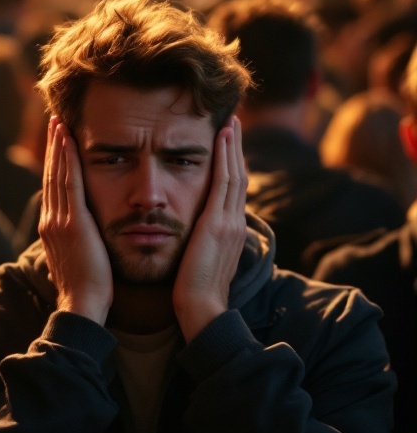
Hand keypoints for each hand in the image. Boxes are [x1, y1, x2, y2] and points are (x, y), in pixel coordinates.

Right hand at [38, 118, 112, 325]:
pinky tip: (69, 140)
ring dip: (58, 146)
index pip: (53, 188)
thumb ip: (76, 243)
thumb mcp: (78, 260)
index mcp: (52, 228)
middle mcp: (51, 220)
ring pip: (57, 174)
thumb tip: (79, 237)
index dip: (54, 163)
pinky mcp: (73, 222)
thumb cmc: (87, 289)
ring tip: (59, 122)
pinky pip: (69, 182)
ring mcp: (59, 220)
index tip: (58, 142)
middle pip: (51, 175)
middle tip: (55, 121)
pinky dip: (67, 159)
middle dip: (53, 147)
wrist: (83, 306)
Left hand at [172, 115, 246, 341]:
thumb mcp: (201, 261)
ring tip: (230, 123)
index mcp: (230, 232)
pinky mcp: (218, 223)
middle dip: (236, 150)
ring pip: (234, 174)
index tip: (228, 146)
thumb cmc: (194, 292)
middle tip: (233, 123)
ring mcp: (229, 222)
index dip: (232, 166)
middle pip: (239, 177)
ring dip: (233, 146)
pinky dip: (225, 157)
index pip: (233, 191)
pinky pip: (224, 181)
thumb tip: (194, 234)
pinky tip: (222, 138)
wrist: (201, 309)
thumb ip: (202, 243)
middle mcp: (235, 223)